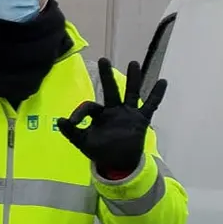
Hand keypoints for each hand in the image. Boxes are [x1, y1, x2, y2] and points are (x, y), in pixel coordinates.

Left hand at [57, 58, 166, 179]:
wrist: (117, 164)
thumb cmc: (99, 151)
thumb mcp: (82, 142)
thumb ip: (71, 132)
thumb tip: (60, 120)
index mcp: (98, 114)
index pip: (89, 106)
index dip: (79, 112)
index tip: (73, 122)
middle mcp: (113, 110)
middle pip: (110, 89)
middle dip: (106, 75)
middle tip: (103, 59)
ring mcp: (128, 113)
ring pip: (131, 93)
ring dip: (133, 79)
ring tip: (134, 63)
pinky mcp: (141, 120)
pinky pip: (151, 105)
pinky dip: (156, 94)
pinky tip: (162, 81)